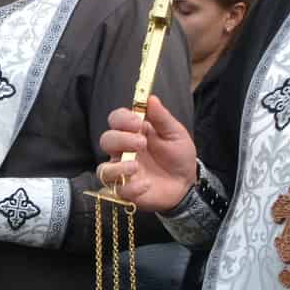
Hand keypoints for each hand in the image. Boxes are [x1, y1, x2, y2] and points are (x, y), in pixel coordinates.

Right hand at [97, 94, 196, 212]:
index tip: (137, 122)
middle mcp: (123, 151)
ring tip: (136, 166)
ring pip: (103, 170)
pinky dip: (131, 187)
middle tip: (141, 143)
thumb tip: (150, 98)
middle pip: (106, 140)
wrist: (186, 182)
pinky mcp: (125, 191)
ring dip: (117, 167)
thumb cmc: (178, 155)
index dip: (122, 119)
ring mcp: (122, 171)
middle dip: (120, 140)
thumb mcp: (175, 133)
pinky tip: (146, 184)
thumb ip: (162, 117)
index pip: (115, 119)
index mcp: (133, 132)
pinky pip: (117, 190)